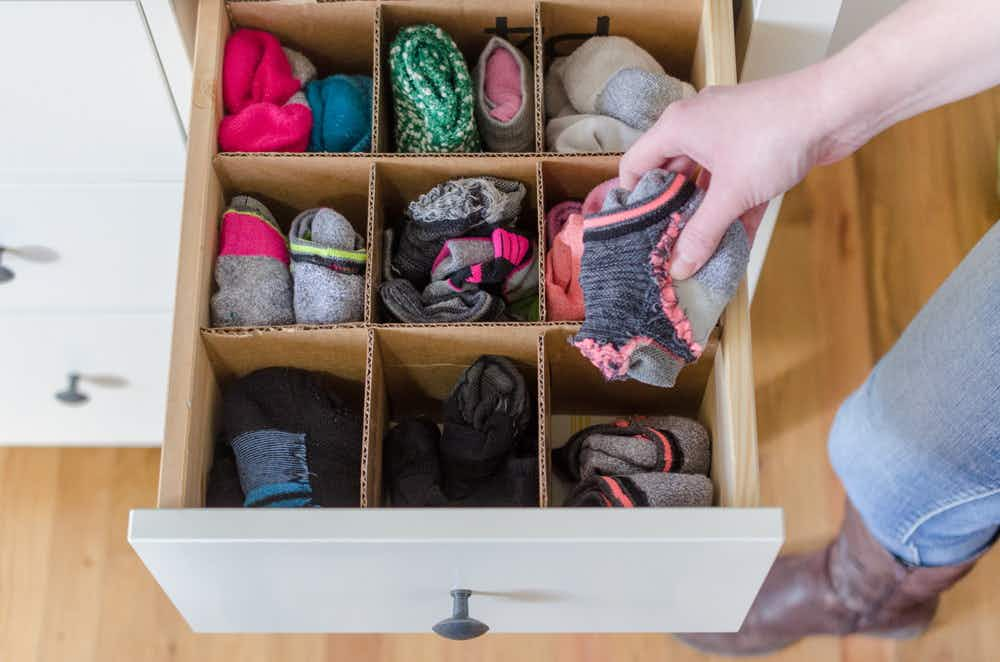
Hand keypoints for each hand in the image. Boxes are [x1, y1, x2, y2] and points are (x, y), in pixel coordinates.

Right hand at [620, 66, 846, 279]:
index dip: (631, 198)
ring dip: (705, 213)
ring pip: (705, 180)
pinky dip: (734, 207)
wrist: (835, 108)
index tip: (634, 231)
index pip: (635, 163)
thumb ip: (702, 233)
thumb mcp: (731, 193)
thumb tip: (680, 267)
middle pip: (671, 174)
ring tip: (699, 250)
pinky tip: (736, 242)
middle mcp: (696, 126)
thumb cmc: (773, 137)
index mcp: (677, 127)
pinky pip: (734, 181)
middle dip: (671, 211)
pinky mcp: (755, 144)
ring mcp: (728, 134)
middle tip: (667, 246)